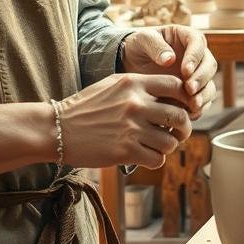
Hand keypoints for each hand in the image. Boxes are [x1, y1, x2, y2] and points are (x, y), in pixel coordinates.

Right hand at [57, 73, 192, 169]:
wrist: (57, 128)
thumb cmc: (86, 107)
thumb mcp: (113, 85)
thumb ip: (141, 87)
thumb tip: (173, 94)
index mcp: (134, 83)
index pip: (176, 85)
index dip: (186, 98)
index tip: (185, 108)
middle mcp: (136, 104)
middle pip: (180, 116)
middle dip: (184, 128)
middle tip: (179, 133)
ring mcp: (131, 128)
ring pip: (170, 142)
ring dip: (168, 147)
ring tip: (157, 146)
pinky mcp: (125, 151)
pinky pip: (157, 159)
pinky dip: (155, 160)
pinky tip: (146, 156)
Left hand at [122, 26, 217, 118]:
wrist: (131, 66)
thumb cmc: (138, 47)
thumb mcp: (142, 41)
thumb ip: (155, 47)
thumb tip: (170, 59)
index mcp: (187, 37)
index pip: (198, 42)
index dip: (195, 57)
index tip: (185, 70)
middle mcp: (196, 56)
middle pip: (209, 65)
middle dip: (202, 78)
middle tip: (190, 89)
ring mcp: (196, 75)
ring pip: (209, 84)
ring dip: (204, 95)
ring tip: (193, 105)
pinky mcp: (193, 92)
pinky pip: (203, 101)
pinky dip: (199, 108)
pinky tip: (189, 114)